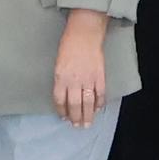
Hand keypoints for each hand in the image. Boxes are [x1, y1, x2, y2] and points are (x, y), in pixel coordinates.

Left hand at [50, 10, 110, 127]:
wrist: (85, 33)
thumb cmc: (69, 45)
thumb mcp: (59, 63)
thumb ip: (61, 79)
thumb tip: (65, 94)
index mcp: (61, 77)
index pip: (60, 99)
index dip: (62, 110)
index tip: (63, 117)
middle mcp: (74, 80)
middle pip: (74, 104)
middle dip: (75, 117)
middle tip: (77, 126)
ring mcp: (88, 79)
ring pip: (87, 102)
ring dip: (87, 115)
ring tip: (87, 124)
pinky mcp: (99, 76)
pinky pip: (100, 94)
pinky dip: (99, 103)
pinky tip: (98, 109)